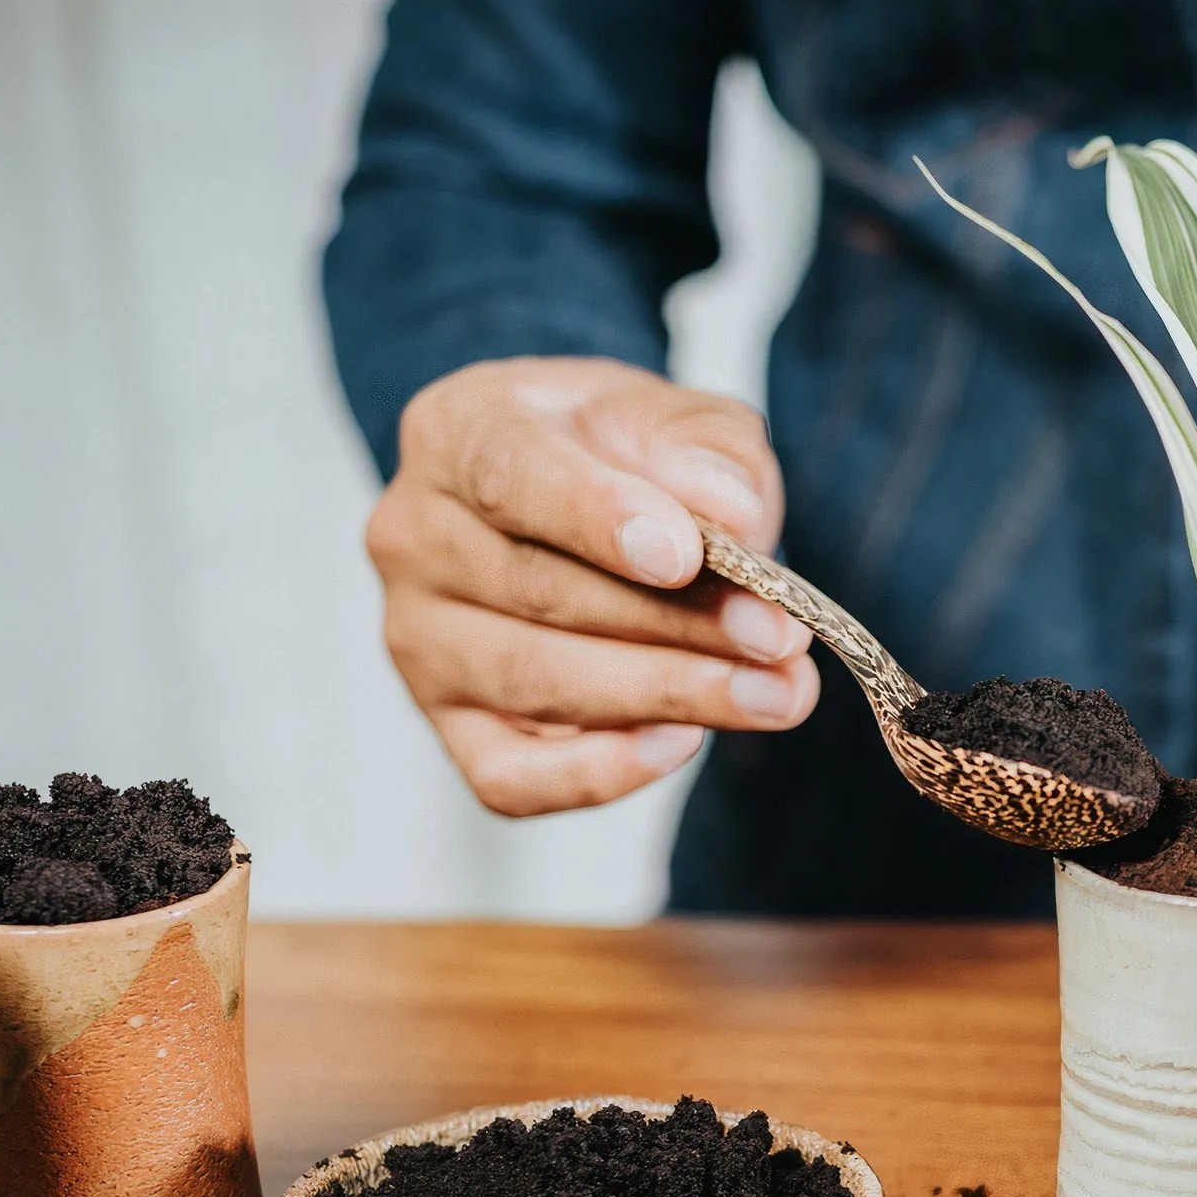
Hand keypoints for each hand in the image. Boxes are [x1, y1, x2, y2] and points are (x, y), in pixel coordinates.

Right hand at [368, 357, 817, 815]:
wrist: (596, 500)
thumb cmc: (631, 455)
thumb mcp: (680, 419)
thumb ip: (705, 451)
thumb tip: (733, 512)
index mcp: (457, 433)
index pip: (512, 475)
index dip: (598, 518)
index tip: (684, 555)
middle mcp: (414, 538)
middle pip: (539, 592)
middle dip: (676, 623)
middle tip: (782, 640)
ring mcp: (421, 640)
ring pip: (534, 684)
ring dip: (668, 695)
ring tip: (777, 695)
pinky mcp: (451, 724)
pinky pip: (510, 777)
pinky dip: (600, 771)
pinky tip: (684, 742)